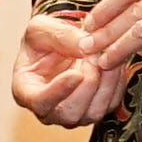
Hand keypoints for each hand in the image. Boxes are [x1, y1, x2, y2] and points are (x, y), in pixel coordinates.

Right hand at [9, 12, 122, 129]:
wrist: (60, 44)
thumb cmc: (42, 39)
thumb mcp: (42, 28)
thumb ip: (60, 36)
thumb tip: (85, 47)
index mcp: (26, 92)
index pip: (40, 103)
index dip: (58, 91)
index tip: (75, 73)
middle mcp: (49, 111)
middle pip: (70, 113)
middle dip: (87, 84)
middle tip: (93, 55)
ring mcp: (75, 114)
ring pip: (94, 112)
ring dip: (105, 81)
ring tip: (103, 54)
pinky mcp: (97, 109)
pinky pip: (111, 102)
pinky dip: (116, 80)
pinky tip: (111, 60)